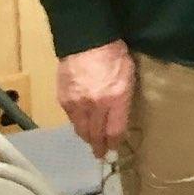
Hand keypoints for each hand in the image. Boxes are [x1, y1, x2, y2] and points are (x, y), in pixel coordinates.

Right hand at [57, 40, 133, 157]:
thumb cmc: (116, 55)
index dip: (114, 143)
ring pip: (81, 129)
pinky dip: (77, 124)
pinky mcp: (64, 99)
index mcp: (116, 99)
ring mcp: (77, 103)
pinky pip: (71, 118)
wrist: (88, 41)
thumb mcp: (130, 76)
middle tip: (101, 153)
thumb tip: (120, 118)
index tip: (114, 149)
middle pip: (95, 134)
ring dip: (87, 138)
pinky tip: (81, 125)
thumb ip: (124, 99)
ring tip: (91, 142)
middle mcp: (95, 105)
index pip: (114, 131)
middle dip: (99, 146)